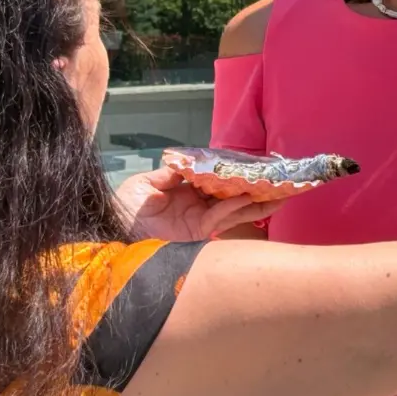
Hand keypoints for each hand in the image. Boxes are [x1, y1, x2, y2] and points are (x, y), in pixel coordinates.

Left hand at [116, 167, 279, 241]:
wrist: (113, 228)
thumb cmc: (125, 205)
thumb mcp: (147, 182)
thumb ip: (171, 174)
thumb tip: (191, 165)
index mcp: (186, 191)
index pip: (217, 180)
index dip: (234, 173)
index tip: (255, 164)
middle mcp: (198, 205)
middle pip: (233, 196)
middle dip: (256, 190)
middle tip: (282, 181)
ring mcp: (201, 219)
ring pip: (236, 209)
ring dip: (257, 202)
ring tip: (282, 194)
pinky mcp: (199, 231)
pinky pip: (222, 216)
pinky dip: (236, 206)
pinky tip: (250, 195)